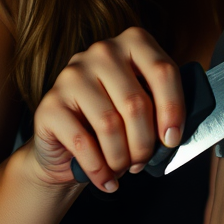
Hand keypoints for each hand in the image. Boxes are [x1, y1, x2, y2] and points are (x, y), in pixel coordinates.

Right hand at [30, 27, 184, 191]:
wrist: (68, 146)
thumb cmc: (117, 124)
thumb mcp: (145, 109)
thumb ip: (162, 110)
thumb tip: (174, 134)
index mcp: (133, 43)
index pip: (163, 71)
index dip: (173, 109)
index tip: (172, 139)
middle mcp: (101, 52)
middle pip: (135, 102)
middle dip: (144, 143)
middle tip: (142, 162)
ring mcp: (72, 74)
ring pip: (109, 124)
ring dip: (121, 158)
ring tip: (124, 169)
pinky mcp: (49, 103)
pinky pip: (81, 142)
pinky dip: (98, 168)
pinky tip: (106, 180)